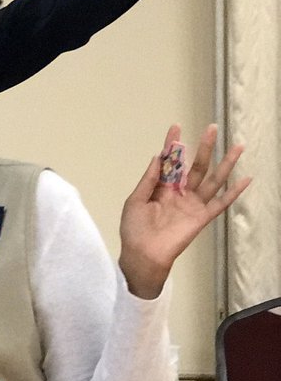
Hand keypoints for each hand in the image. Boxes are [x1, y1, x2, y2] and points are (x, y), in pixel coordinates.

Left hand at [118, 124, 249, 298]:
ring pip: (212, 179)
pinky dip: (234, 192)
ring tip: (236, 146)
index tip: (176, 127)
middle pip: (195, 166)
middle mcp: (180, 192)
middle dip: (203, 147)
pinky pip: (221, 203)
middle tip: (211, 128)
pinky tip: (245, 179)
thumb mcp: (136, 199)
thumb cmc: (134, 228)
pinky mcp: (202, 217)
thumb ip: (149, 179)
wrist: (142, 253)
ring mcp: (192, 204)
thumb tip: (158, 156)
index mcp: (161, 187)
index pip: (170, 161)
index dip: (173, 144)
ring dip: (225, 163)